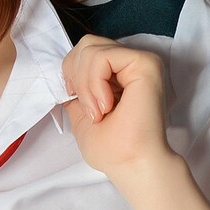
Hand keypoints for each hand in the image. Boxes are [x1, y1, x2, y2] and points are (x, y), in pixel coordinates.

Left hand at [61, 34, 174, 177]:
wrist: (132, 165)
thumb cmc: (112, 149)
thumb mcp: (81, 114)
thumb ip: (75, 91)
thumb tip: (63, 76)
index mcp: (120, 74)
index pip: (85, 51)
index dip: (72, 74)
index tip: (79, 104)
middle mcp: (131, 64)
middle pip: (86, 44)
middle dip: (75, 76)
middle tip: (89, 109)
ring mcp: (141, 61)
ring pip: (91, 48)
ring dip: (85, 84)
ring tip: (99, 111)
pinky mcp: (146, 63)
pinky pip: (103, 56)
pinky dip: (94, 82)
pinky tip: (106, 105)